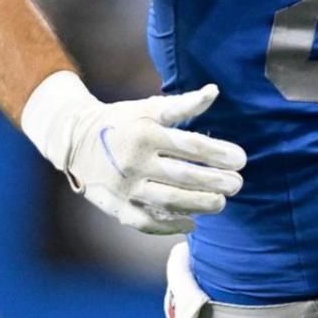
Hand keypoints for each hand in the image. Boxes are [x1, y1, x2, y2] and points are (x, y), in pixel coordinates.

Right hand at [20, 73, 246, 234]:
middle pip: (184, 177)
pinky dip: (171, 226)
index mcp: (145, 134)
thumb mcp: (149, 108)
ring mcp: (124, 187)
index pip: (192, 147)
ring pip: (169, 202)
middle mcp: (134, 162)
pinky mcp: (115, 206)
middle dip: (216, 182)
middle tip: (237, 184)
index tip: (242, 159)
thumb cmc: (122, 121)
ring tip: (221, 203)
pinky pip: (146, 222)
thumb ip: (182, 104)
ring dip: (200, 205)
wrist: (75, 139)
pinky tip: (192, 223)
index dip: (220, 154)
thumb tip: (214, 91)